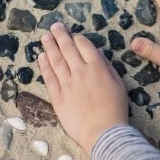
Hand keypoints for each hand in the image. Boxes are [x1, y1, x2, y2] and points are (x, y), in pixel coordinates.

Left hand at [38, 23, 128, 154]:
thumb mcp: (118, 84)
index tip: (72, 34)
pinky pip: (49, 78)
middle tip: (54, 26)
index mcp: (97, 67)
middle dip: (60, 35)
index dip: (77, 38)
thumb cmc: (115, 110)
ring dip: (49, 46)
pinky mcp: (58, 97)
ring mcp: (67, 84)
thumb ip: (107, 67)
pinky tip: (41, 57)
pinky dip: (44, 66)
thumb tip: (98, 53)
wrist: (104, 133)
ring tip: (45, 37)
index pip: (84, 45)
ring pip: (56, 60)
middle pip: (67, 48)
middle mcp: (80, 72)